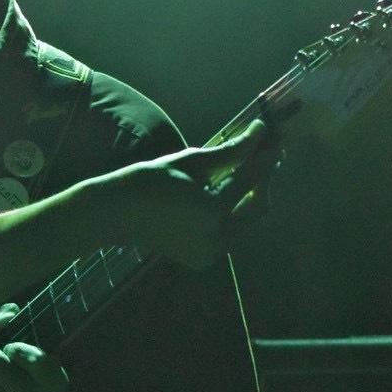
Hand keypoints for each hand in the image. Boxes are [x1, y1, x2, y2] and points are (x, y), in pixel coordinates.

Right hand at [120, 118, 279, 269]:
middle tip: (265, 155)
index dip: (265, 154)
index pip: (251, 178)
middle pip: (259, 207)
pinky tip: (227, 197)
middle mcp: (218, 238)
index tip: (273, 135)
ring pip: (248, 223)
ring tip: (247, 173)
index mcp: (213, 211)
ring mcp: (212, 253)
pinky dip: (234, 215)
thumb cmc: (150, 180)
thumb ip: (230, 152)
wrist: (117, 213)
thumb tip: (260, 132)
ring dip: (252, 198)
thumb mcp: (191, 162)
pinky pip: (232, 235)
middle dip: (265, 180)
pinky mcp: (206, 259)